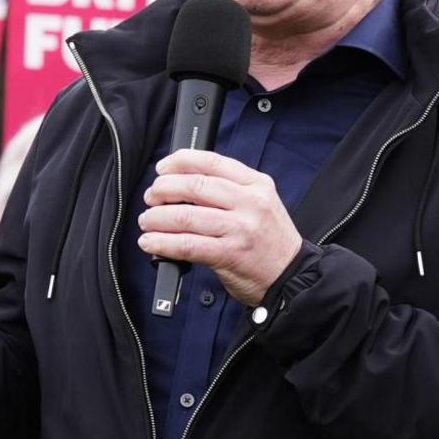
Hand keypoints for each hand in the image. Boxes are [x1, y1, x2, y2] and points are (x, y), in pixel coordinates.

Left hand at [138, 149, 302, 307]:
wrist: (292, 276)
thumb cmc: (270, 241)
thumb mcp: (261, 204)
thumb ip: (230, 190)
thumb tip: (182, 184)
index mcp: (257, 184)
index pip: (212, 162)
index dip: (180, 161)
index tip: (163, 168)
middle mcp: (250, 202)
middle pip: (195, 185)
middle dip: (164, 189)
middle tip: (151, 197)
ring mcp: (241, 228)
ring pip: (187, 215)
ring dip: (158, 218)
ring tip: (147, 221)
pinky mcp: (230, 254)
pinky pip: (188, 245)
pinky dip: (163, 243)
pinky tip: (150, 242)